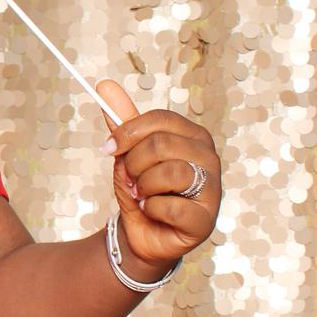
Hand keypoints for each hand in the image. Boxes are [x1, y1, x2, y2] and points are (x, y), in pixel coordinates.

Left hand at [96, 79, 221, 277]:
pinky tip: (153, 212)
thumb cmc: (141, 189)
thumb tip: (104, 84)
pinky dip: (152, 209)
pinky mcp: (206, 219)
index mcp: (194, 136)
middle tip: (132, 178)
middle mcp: (209, 158)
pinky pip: (171, 206)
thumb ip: (121, 121)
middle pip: (162, 144)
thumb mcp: (127, 152)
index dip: (128, 132)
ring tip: (143, 195)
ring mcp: (212, 189)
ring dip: (143, 186)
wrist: (141, 232)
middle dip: (134, 163)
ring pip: (170, 172)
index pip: (161, 119)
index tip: (108, 148)